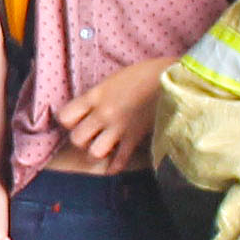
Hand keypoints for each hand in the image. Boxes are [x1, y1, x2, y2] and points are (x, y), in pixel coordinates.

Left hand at [50, 58, 166, 174]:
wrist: (174, 78)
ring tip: (104, 147)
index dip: (68, 122)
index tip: (77, 120)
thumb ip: (100, 95)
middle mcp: (103, 112)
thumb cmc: (146, 73)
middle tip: (92, 136)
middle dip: (82, 140)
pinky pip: (119, 161)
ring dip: (97, 152)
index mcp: (96, 95)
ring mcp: (120, 127)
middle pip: (76, 139)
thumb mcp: (115, 79)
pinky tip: (115, 163)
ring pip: (94, 152)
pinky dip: (115, 166)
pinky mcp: (136, 137)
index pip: (64, 117)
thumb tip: (90, 109)